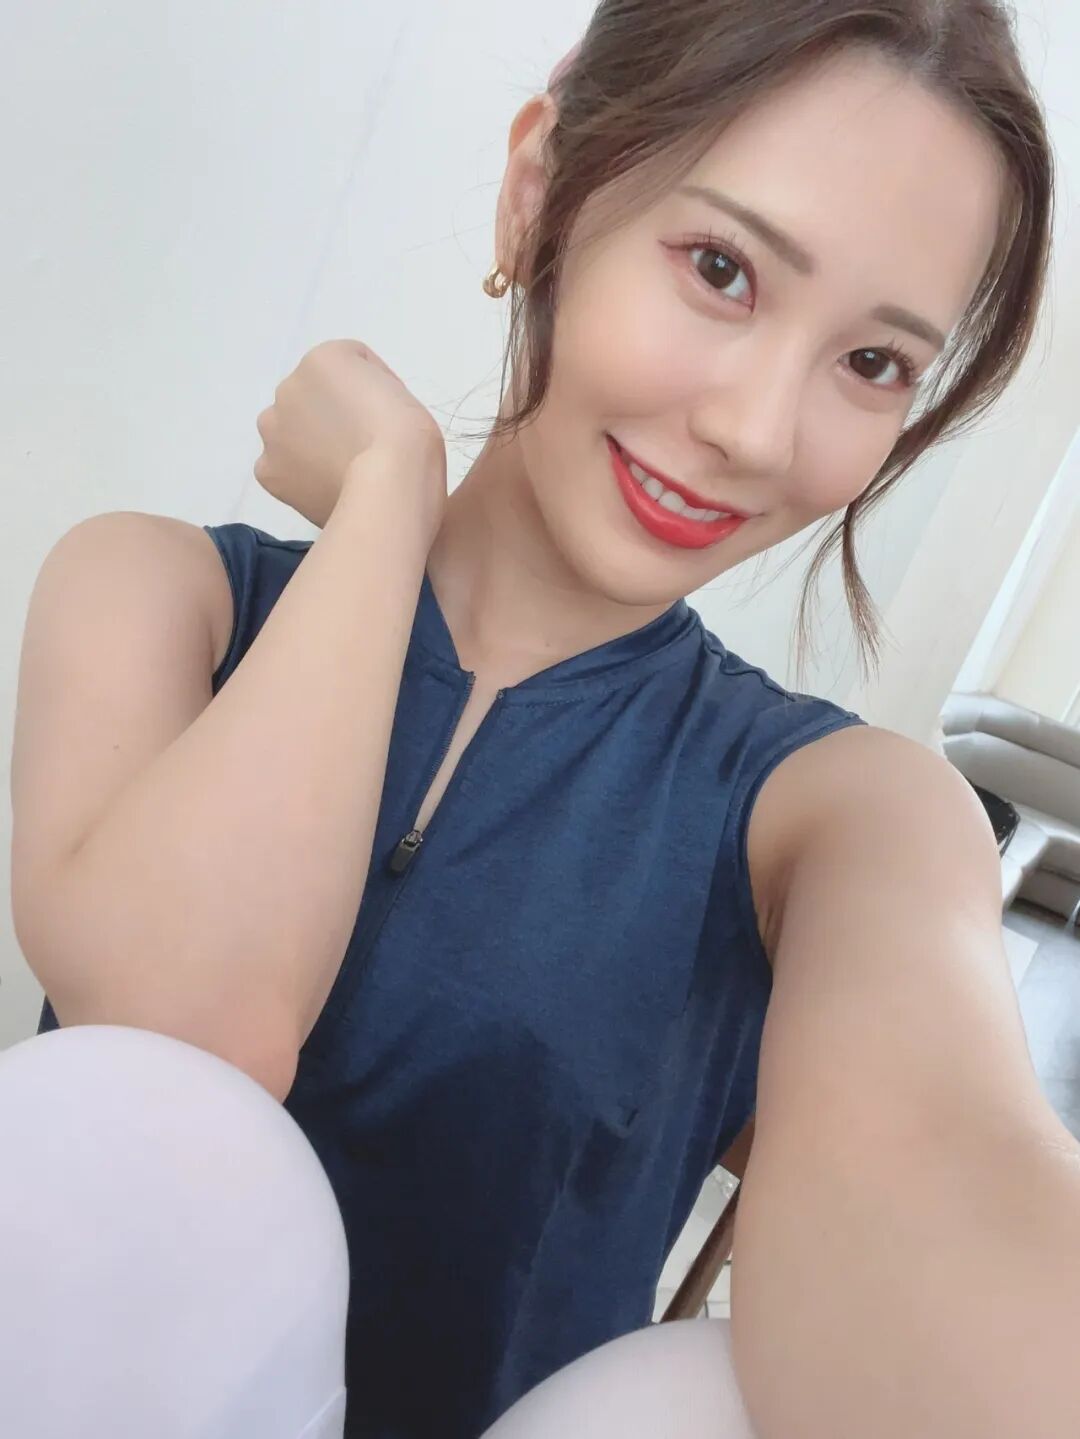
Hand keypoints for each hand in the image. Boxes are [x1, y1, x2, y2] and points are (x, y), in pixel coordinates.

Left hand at [254, 340, 446, 529]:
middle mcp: (287, 387)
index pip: (347, 369)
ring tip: (343, 470)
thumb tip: (360, 412)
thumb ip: (369, 389)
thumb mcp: (400, 390)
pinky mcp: (268, 471)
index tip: (386, 419)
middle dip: (330, 417)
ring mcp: (273, 431)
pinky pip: (283, 468)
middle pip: (311, 400)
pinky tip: (326, 485)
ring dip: (308, 444)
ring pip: (290, 433)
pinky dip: (300, 477)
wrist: (390, 486)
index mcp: (323, 359)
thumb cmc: (406, 437)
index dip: (370, 394)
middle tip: (362, 445)